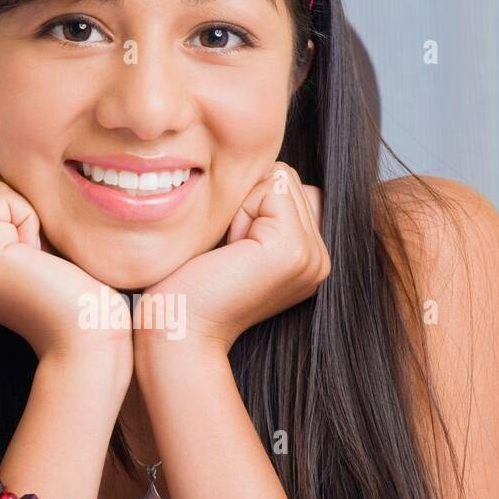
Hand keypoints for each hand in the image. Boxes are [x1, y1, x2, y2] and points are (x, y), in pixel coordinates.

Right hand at [0, 166, 133, 366]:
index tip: (37, 258)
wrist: (88, 337)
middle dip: (21, 205)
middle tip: (39, 258)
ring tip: (38, 260)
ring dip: (27, 212)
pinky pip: (2, 193)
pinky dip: (31, 219)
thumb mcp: (31, 241)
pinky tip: (38, 261)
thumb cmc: (75, 290)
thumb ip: (7, 209)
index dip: (20, 208)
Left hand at [134, 162, 329, 351]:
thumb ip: (263, 211)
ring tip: (228, 253)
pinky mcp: (294, 250)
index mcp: (309, 258)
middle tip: (226, 253)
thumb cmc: (190, 286)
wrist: (178, 331)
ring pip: (280, 178)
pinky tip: (229, 251)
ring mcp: (313, 257)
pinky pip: (272, 187)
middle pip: (287, 178)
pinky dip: (240, 210)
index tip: (229, 252)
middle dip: (247, 202)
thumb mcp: (236, 241)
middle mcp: (320, 259)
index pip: (290, 188)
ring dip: (242, 206)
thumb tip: (270, 167)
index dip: (250, 204)